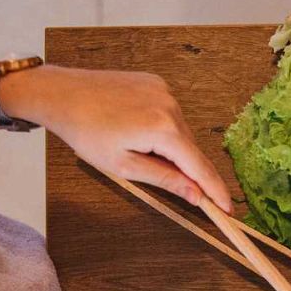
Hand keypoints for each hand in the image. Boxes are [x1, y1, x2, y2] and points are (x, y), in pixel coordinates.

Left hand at [0, 66, 232, 212]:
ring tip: (138, 151)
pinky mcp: (156, 83)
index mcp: (163, 129)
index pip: (199, 166)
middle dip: (187, 170)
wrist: (62, 94)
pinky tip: (138, 132)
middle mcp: (171, 106)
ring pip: (180, 132)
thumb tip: (196, 195)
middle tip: (176, 188)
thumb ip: (165, 180)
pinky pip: (170, 115)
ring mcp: (164, 91)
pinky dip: (163, 129)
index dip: (215, 189)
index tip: (228, 208)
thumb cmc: (86, 132)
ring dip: (172, 149)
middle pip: (191, 149)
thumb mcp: (124, 166)